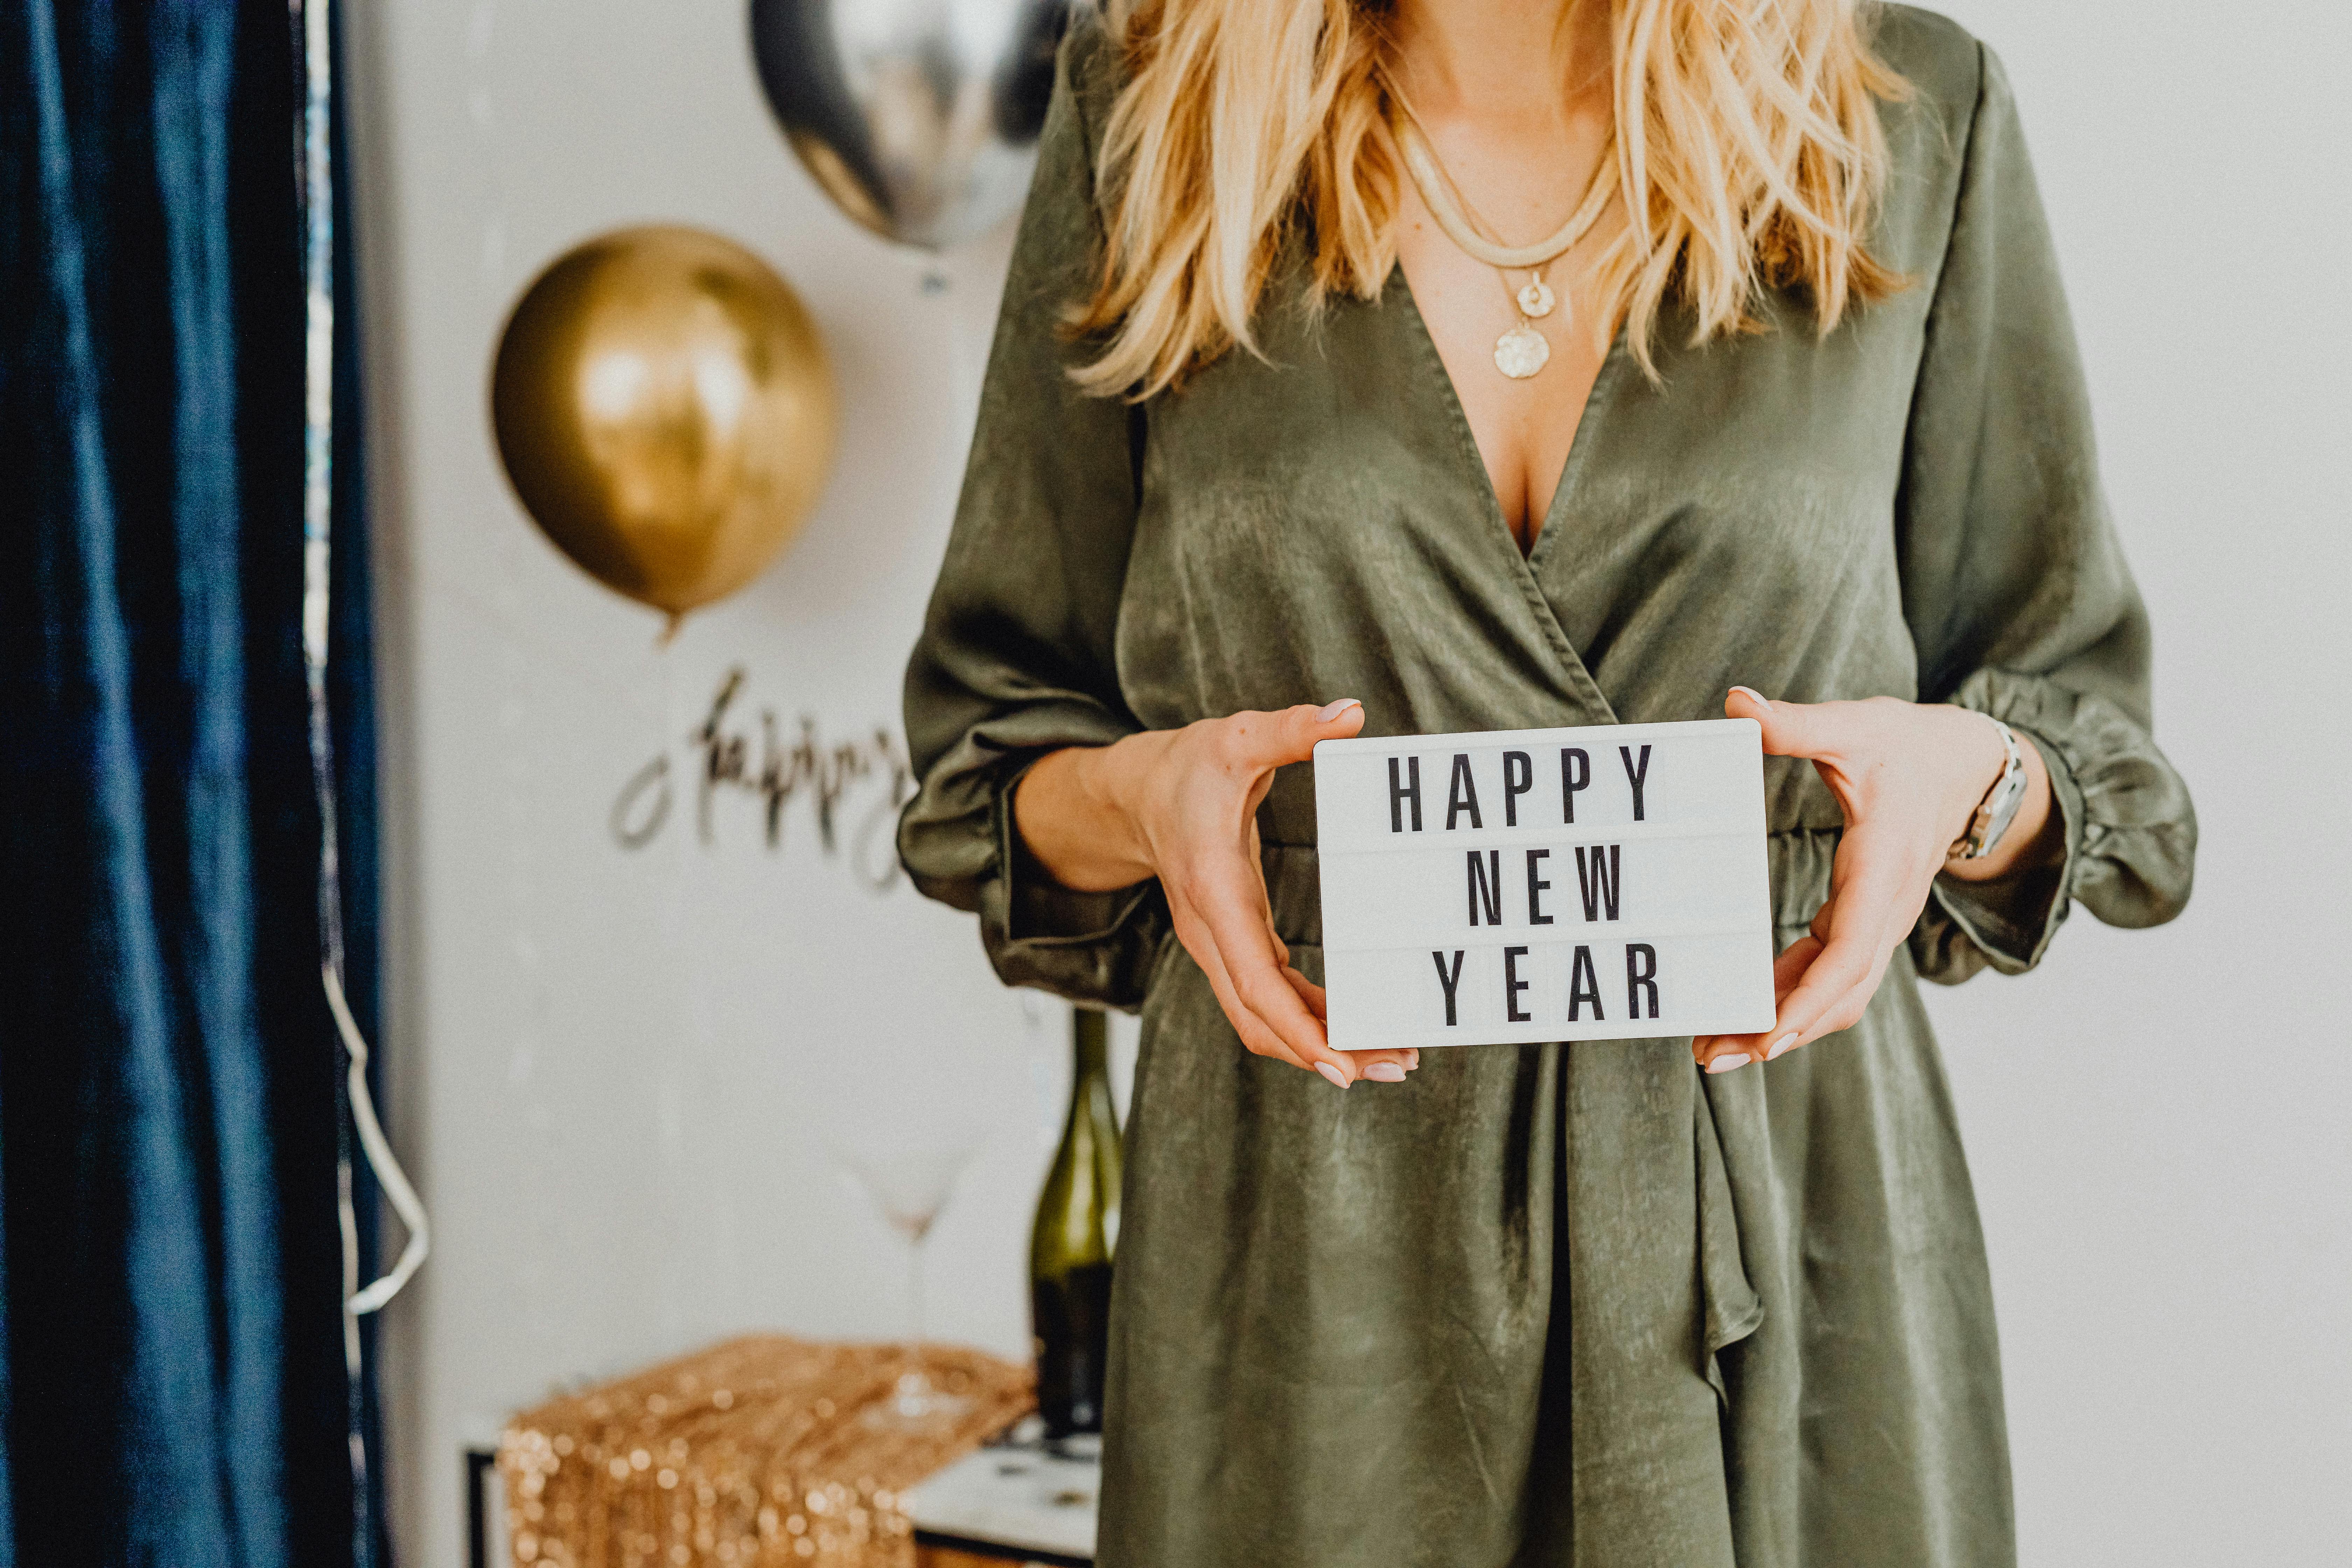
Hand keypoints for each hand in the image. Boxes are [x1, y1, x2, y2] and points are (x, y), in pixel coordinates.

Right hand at [1014, 700, 1418, 1087]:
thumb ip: (1291, 729)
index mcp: (1213, 893)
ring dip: (1321, 1042)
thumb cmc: (1190, 767)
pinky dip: (1308, 1017)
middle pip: (1262, 1017)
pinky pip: (1270, 996)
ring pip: (1264, 1016)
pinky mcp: (1235, 942)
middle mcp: (1211, 932)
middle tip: (1396, 1067)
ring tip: (1391, 1055)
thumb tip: (1347, 714)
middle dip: (1324, 1051)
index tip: (1341, 1065)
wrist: (1137, 791)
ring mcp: (1220, 944)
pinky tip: (1354, 1024)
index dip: (1298, 1028)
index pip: (1255, 981)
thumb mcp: (1237, 738)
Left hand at [1690, 687, 2055, 1073]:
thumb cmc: (1908, 746)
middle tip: (1714, 1057)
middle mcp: (1888, 906)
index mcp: (1885, 866)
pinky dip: (1790, 997)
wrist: (1969, 765)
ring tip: (1715, 1048)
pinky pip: (1829, 971)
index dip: (1812, 995)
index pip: (1851, 948)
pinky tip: (1744, 1014)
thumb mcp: (1856, 726)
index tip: (1770, 1033)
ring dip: (1780, 1024)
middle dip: (1781, 1030)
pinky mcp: (1864, 920)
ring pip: (1836, 991)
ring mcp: (1879, 920)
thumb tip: (1738, 704)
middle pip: (1840, 990)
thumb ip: (1796, 723)